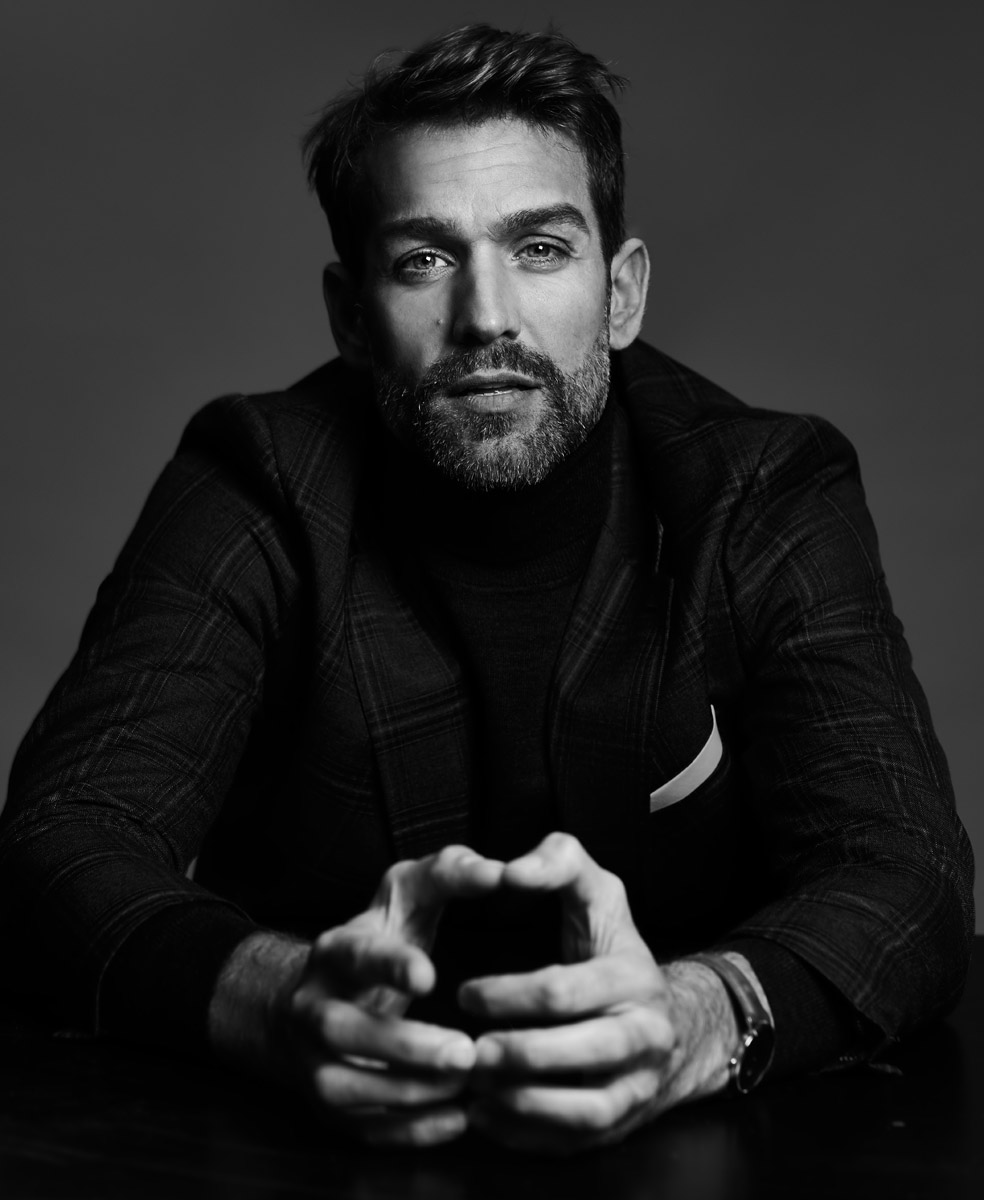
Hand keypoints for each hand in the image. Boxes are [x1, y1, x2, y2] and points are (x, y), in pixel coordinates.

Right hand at [212, 845, 503, 1146]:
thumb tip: (500, 872)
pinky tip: (457, 1119)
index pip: (354, 953)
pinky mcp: (327, 1102)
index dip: (387, 965)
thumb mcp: (409, 893)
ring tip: (465, 1085)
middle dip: (402, 1046)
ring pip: (343, 1086)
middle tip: (465, 1052)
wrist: (321, 994)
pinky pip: (359, 1126)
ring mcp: (311, 1058)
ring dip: (406, 1092)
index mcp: (335, 949)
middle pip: (340, 1029)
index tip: (431, 976)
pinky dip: (407, 1130)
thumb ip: (450, 874)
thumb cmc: (384, 935)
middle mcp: (312, 1004)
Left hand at [458, 833, 736, 1152]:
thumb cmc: (611, 945)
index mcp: (633, 977)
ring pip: (584, 1110)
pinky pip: (579, 1140)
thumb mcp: (595, 888)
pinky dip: (530, 1136)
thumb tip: (510, 871)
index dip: (508, 995)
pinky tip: (490, 1116)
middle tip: (468, 1050)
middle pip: (578, 1055)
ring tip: (476, 1087)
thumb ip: (555, 862)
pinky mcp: (625, 1121)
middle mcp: (647, 1034)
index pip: (563, 991)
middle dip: (515, 1054)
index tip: (467, 993)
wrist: (674, 1016)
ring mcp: (640, 1084)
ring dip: (522, 1103)